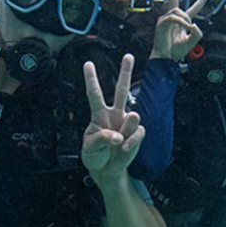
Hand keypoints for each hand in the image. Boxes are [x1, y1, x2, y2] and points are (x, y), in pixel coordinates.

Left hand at [82, 50, 145, 180]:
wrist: (107, 170)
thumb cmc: (95, 156)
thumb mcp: (90, 149)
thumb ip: (101, 139)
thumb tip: (117, 135)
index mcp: (98, 115)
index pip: (94, 94)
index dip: (91, 79)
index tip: (88, 63)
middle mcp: (114, 115)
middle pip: (121, 90)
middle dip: (126, 72)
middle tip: (129, 55)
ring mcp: (126, 123)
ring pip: (132, 116)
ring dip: (126, 129)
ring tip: (118, 142)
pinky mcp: (137, 134)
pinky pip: (137, 133)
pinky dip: (130, 143)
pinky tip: (124, 149)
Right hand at [151, 0, 208, 64]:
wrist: (166, 59)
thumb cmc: (176, 52)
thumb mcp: (193, 42)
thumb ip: (198, 33)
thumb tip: (194, 24)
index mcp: (182, 21)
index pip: (193, 8)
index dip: (201, 0)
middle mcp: (173, 17)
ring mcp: (165, 19)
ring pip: (178, 10)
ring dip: (185, 19)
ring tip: (187, 29)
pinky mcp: (161, 23)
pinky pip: (173, 17)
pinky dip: (181, 23)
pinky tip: (185, 28)